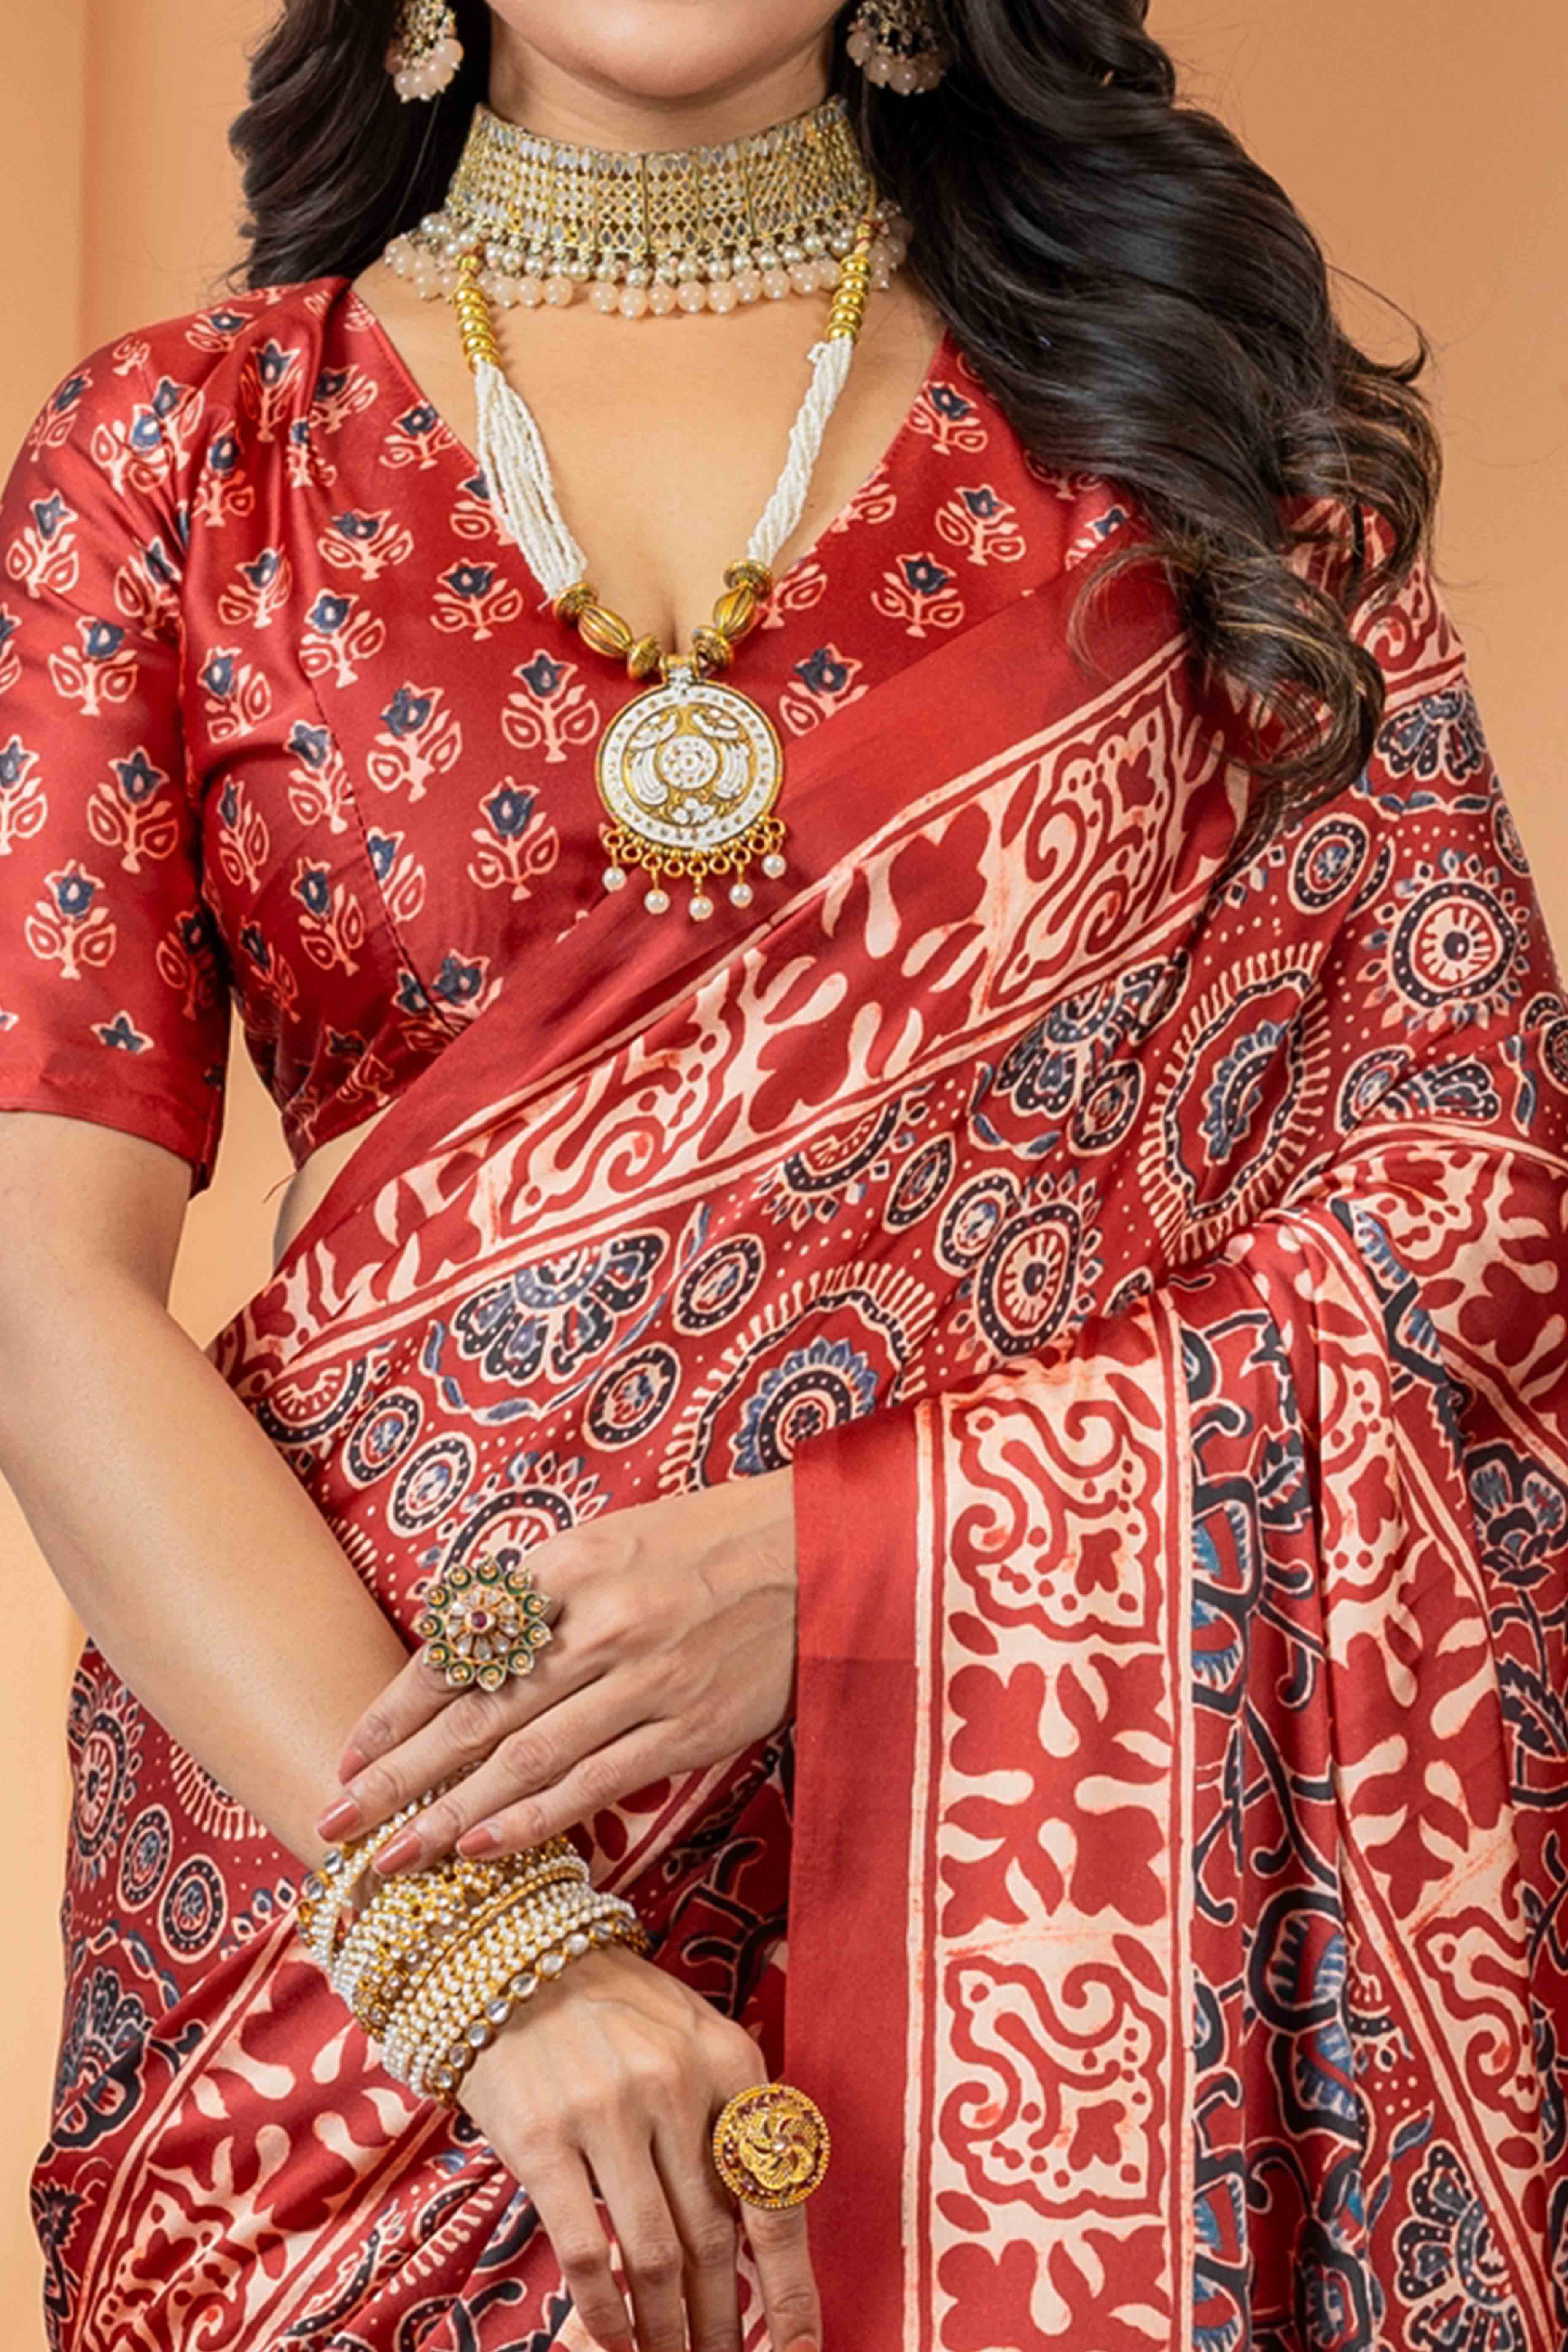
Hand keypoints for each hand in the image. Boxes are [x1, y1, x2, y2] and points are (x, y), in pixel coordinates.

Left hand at [314, 1467, 796, 1872]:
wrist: (820, 1556)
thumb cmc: (702, 1546)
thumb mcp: (606, 1543)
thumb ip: (535, 1598)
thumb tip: (457, 1658)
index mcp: (567, 1567)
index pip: (459, 1651)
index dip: (396, 1712)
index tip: (349, 1757)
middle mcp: (598, 1624)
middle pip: (477, 1716)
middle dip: (398, 1778)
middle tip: (334, 1825)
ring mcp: (645, 1680)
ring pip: (527, 1762)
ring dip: (450, 1818)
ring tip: (390, 1860)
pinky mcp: (690, 1727)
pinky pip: (595, 1783)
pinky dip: (535, 1821)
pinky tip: (484, 1853)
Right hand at [458, 1942, 820, 2351]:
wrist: (511, 1958)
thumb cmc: (615, 2010)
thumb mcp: (692, 2042)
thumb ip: (725, 2125)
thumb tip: (753, 2240)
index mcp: (730, 2061)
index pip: (773, 2194)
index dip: (789, 2286)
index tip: (798, 2346)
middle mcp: (676, 2084)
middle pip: (715, 2238)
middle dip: (723, 2322)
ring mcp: (607, 2111)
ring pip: (656, 2255)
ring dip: (667, 2330)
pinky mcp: (542, 2137)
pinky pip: (586, 2248)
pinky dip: (606, 2310)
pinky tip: (614, 2339)